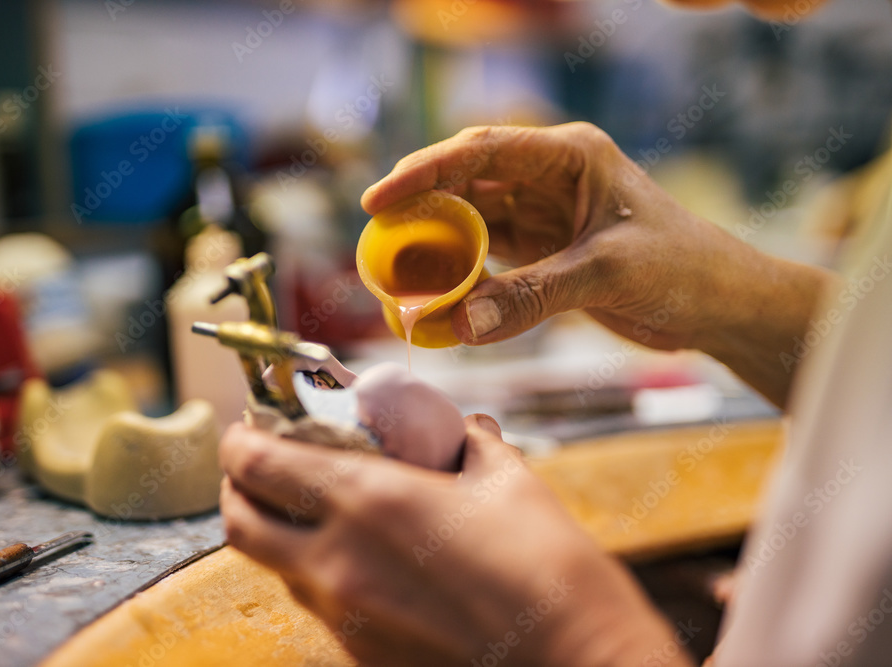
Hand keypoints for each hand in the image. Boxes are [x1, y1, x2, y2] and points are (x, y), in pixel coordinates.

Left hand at [219, 415, 693, 666]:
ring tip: (318, 507)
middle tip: (262, 464)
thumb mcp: (508, 481)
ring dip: (280, 531)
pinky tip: (366, 557)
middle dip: (238, 486)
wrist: (577, 663)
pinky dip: (320, 572)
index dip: (240, 438)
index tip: (250, 424)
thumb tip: (464, 425)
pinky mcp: (362, 655)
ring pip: (276, 567)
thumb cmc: (550, 567)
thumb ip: (470, 443)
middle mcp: (338, 562)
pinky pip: (319, 603)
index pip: (258, 465)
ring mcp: (346, 616)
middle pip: (240, 522)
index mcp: (369, 502)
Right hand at [362, 124, 838, 407]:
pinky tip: (436, 295)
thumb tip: (458, 323)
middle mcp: (549, 179)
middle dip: (419, 206)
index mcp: (570, 156)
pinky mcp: (543, 255)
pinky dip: (460, 278)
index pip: (483, 150)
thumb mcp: (609, 274)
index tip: (379, 198)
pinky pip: (487, 259)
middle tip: (375, 237)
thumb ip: (534, 295)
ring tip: (395, 270)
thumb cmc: (683, 268)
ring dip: (436, 246)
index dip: (425, 170)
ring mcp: (543, 217)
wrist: (718, 305)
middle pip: (466, 182)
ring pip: (471, 221)